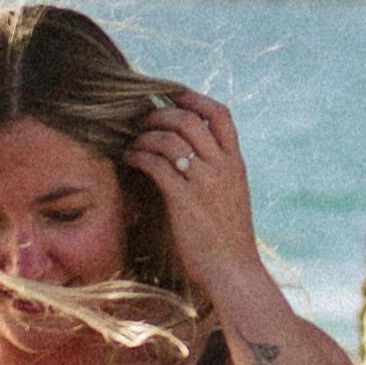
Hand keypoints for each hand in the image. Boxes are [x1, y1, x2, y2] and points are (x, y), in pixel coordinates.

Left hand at [133, 86, 265, 284]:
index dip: (195, 98)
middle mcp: (223, 167)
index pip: (220, 115)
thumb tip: (194, 155)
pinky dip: (139, 156)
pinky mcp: (185, 200)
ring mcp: (205, 183)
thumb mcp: (232, 196)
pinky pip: (157, 165)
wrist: (234, 270)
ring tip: (132, 142)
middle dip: (161, 114)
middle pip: (190, 120)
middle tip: (142, 120)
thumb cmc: (228, 238)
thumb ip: (218, 172)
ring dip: (145, 136)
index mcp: (235, 163)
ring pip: (171, 139)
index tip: (173, 94)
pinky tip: (130, 159)